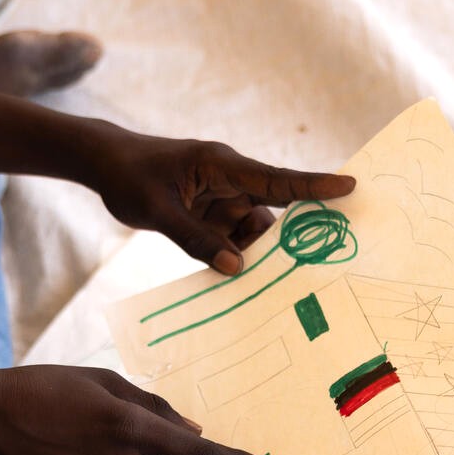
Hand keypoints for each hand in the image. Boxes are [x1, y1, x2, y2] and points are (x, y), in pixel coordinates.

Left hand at [87, 133, 355, 272]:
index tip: (348, 185)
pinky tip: (244, 286)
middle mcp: (230, 182)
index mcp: (222, 166)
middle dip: (293, 237)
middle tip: (319, 265)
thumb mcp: (158, 210)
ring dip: (260, 258)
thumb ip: (194, 238)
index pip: (276, 179)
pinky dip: (238, 261)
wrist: (105, 166)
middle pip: (272, 212)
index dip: (313, 186)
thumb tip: (234, 268)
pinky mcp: (212, 217)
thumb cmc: (129, 176)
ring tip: (275, 288)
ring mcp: (222, 201)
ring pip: (255, 233)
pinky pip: (234, 242)